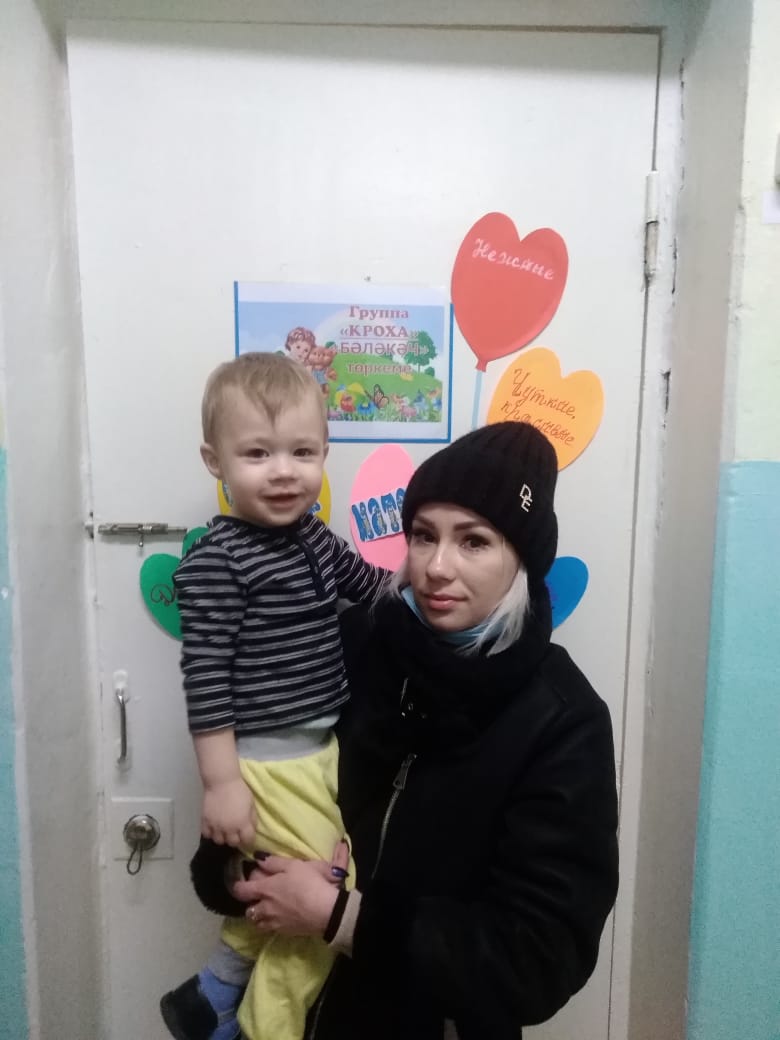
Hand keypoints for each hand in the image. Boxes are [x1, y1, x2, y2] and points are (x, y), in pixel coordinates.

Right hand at [201, 778, 255, 847]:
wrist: (222, 782)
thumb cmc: (239, 790)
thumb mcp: (251, 803)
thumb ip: (252, 818)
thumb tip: (252, 828)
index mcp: (242, 824)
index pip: (247, 840)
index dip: (249, 840)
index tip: (248, 837)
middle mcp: (229, 829)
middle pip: (233, 843)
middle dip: (236, 839)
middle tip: (236, 833)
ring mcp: (216, 826)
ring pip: (219, 841)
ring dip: (223, 837)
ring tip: (224, 831)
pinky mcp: (205, 822)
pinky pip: (207, 834)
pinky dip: (211, 833)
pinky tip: (214, 828)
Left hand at [233, 840, 349, 936]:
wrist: (325, 911)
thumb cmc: (309, 883)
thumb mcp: (294, 865)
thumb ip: (273, 862)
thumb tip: (258, 859)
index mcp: (265, 889)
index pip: (241, 891)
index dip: (238, 886)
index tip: (241, 882)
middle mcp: (265, 908)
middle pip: (248, 909)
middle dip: (250, 902)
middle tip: (259, 894)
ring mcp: (274, 922)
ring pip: (257, 922)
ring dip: (258, 915)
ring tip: (267, 908)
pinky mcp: (284, 932)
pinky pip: (269, 929)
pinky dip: (270, 923)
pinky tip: (280, 917)